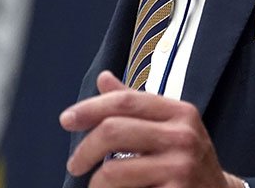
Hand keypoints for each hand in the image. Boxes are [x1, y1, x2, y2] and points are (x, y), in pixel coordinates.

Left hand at [61, 71, 243, 187]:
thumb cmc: (187, 161)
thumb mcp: (169, 127)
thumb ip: (136, 105)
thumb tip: (104, 79)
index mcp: (180, 112)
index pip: (125, 101)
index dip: (90, 108)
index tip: (67, 120)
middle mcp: (183, 136)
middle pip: (113, 131)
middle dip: (84, 150)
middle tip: (74, 164)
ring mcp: (181, 168)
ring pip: (112, 171)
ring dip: (95, 183)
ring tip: (97, 187)